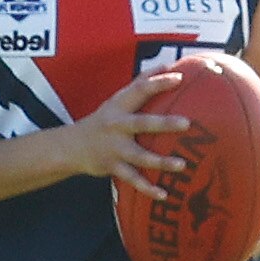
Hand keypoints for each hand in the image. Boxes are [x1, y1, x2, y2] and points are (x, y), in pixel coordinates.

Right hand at [55, 65, 191, 196]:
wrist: (73, 146)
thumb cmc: (105, 120)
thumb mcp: (118, 99)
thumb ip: (141, 82)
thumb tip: (168, 66)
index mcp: (119, 105)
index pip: (139, 90)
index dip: (158, 83)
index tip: (179, 78)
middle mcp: (117, 125)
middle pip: (142, 123)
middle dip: (164, 124)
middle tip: (187, 123)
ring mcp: (114, 148)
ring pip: (140, 156)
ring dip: (161, 162)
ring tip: (182, 165)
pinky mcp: (113, 167)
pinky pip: (133, 179)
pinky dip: (147, 188)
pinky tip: (163, 194)